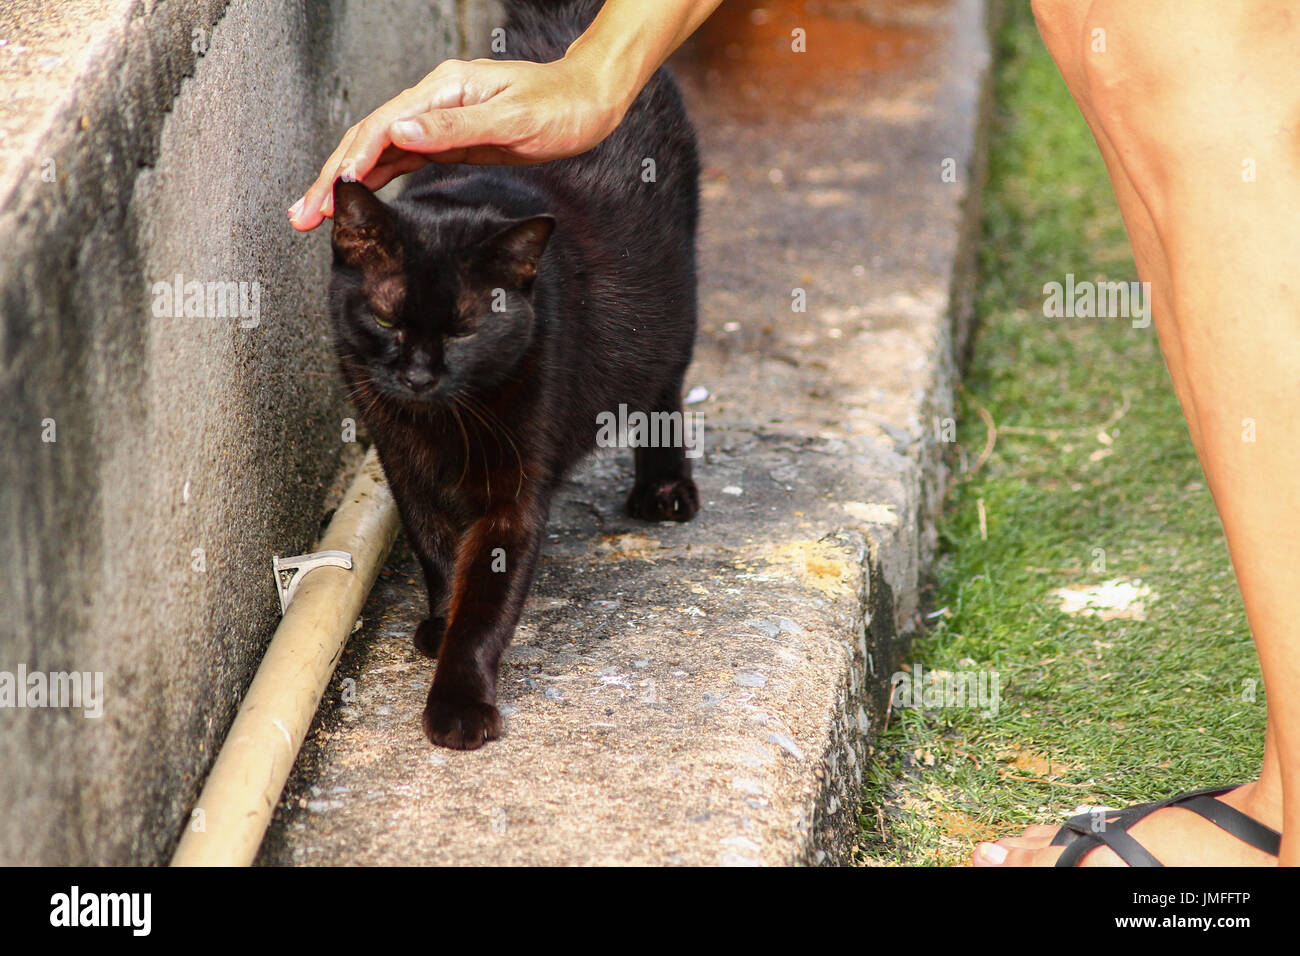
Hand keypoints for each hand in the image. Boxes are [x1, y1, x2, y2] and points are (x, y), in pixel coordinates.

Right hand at [288, 55, 625, 230]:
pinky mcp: (449, 139)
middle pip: (369, 139)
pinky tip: (355, 198)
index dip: (354, 160)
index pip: (384, 127)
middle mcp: (434, 101)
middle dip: (333, 177)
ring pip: (378, 152)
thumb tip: (404, 135)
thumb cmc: (559, 105)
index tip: (334, 192)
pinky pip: (401, 160)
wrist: (588, 100)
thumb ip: (456, 129)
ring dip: (345, 183)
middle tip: (303, 215)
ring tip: (315, 215)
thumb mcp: (511, 118)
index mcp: (444, 89)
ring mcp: (439, 121)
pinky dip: (374, 179)